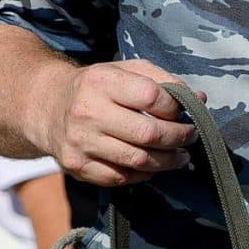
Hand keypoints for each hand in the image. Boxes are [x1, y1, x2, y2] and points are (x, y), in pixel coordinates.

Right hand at [36, 58, 193, 186]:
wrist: (48, 107)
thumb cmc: (97, 87)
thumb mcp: (125, 70)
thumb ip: (163, 81)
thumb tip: (199, 100)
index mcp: (101, 82)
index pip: (152, 97)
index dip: (175, 107)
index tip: (184, 112)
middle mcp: (87, 112)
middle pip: (148, 134)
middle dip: (178, 138)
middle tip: (190, 138)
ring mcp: (81, 142)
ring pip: (138, 161)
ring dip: (167, 161)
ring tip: (180, 156)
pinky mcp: (78, 166)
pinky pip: (121, 178)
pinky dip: (143, 174)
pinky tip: (151, 166)